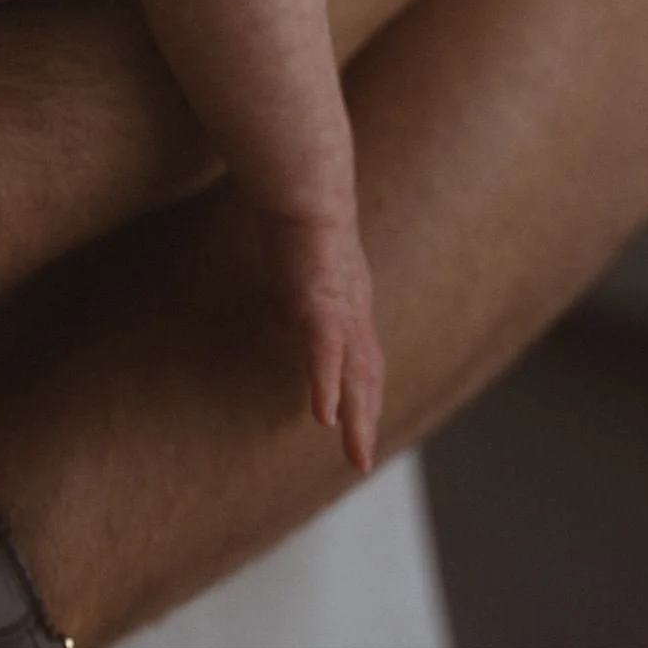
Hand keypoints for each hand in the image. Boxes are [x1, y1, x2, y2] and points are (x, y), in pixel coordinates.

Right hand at [264, 212, 383, 474]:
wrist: (304, 186)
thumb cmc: (296, 218)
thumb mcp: (293, 273)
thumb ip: (290, 303)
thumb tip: (280, 327)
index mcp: (349, 303)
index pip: (362, 359)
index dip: (361, 393)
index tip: (358, 423)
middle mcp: (355, 311)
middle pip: (367, 375)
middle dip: (365, 419)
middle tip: (359, 461)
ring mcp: (342, 309)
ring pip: (355, 374)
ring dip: (356, 417)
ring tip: (354, 455)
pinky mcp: (322, 303)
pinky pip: (327, 353)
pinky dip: (327, 386)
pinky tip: (322, 416)